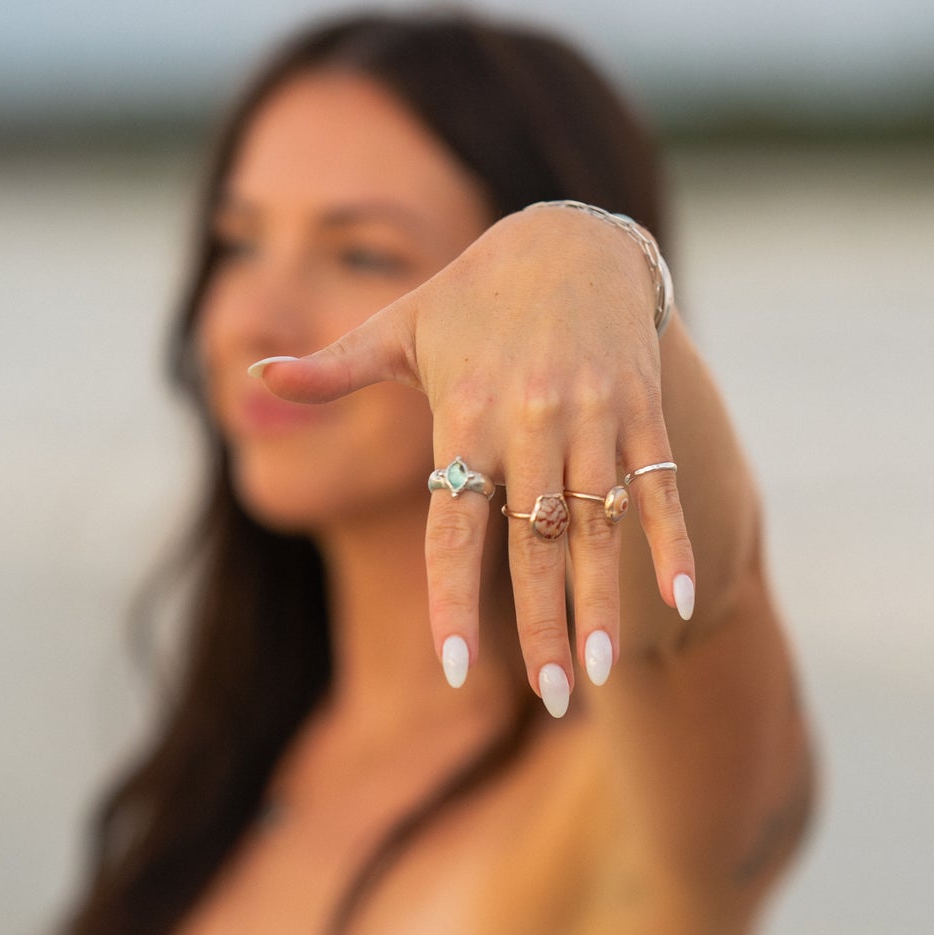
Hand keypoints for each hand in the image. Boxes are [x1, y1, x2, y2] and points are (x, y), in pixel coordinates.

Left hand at [250, 205, 695, 710]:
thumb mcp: (400, 325)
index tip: (455, 669)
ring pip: (598, 527)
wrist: (571, 237)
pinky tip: (681, 602)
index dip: (454, 600)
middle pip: (534, 545)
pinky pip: (657, 485)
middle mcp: (530, 423)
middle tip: (553, 697)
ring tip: (601, 673)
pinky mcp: (641, 408)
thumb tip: (253, 379)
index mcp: (467, 415)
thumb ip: (334, 368)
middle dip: (542, 626)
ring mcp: (592, 416)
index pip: (455, 527)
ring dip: (603, 603)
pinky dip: (670, 542)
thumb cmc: (474, 294)